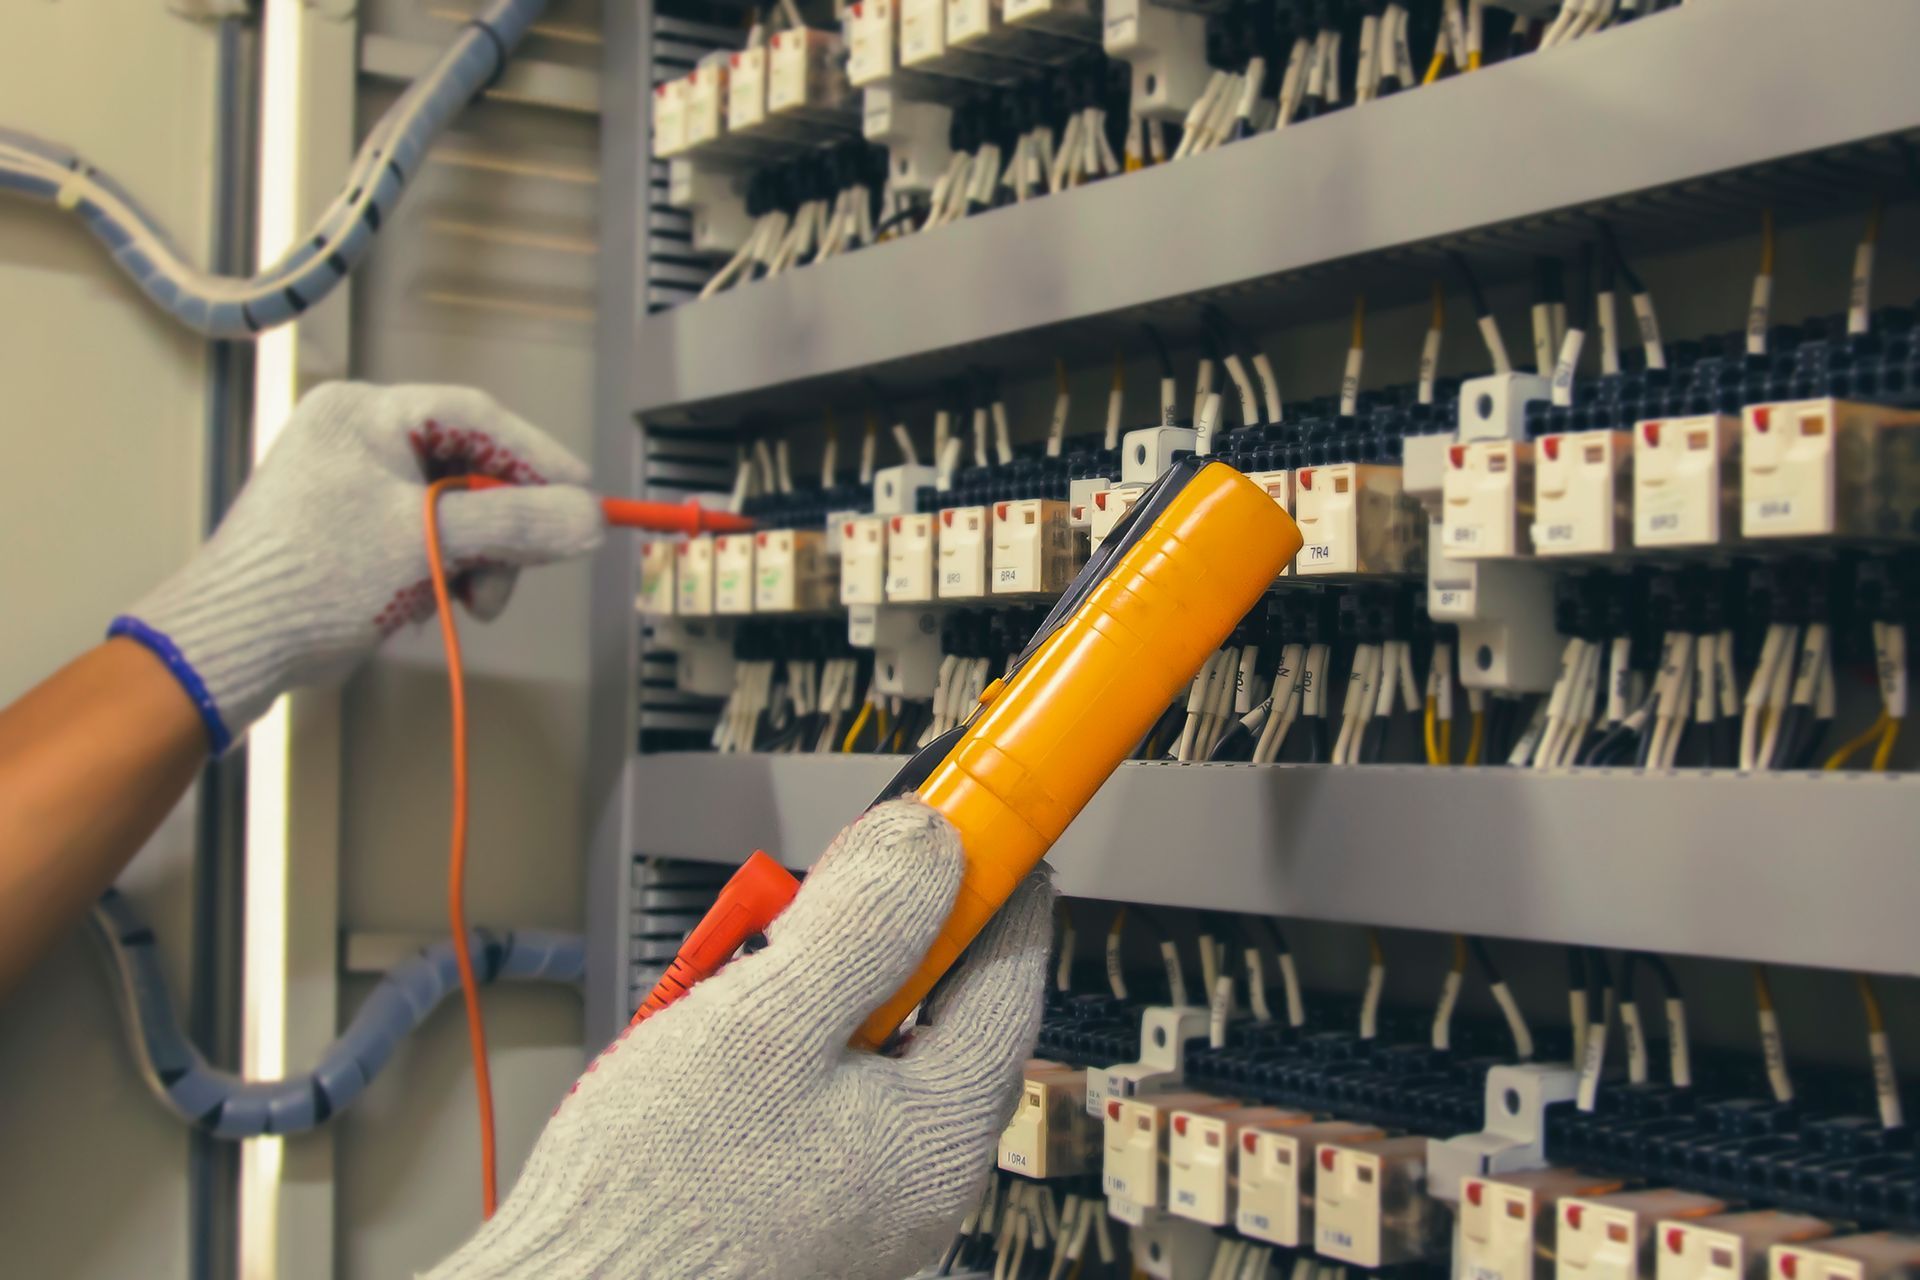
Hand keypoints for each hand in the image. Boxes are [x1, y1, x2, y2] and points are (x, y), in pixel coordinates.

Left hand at [113, 382, 602, 750]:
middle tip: (507, 580)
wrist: (231, 644)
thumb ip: (517, 523)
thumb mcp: (429, 543)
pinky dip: (443, 572)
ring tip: (464, 605)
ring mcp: (352, 485)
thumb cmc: (315, 578)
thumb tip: (591, 518)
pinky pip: (426, 538)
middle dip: (499, 528)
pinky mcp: (351, 530)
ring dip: (475, 559)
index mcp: (364, 414)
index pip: (477, 416)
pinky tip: (429, 606)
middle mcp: (357, 437)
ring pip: (454, 510)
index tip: (584, 498)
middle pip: (470, 467)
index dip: (538, 458)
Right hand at [429, 799, 1054, 1279]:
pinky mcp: (802, 1218)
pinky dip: (788, 1056)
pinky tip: (722, 1045)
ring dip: (823, 995)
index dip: (993, 884)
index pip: (1010, 978)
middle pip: (940, 1017)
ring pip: (870, 1059)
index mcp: (939, 1136)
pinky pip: (821, 1108)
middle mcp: (919, 1183)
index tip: (977, 824)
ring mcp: (862, 1207)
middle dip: (890, 938)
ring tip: (753, 968)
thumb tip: (932, 846)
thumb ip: (862, 925)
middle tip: (840, 881)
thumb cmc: (659, 1194)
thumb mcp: (765, 1021)